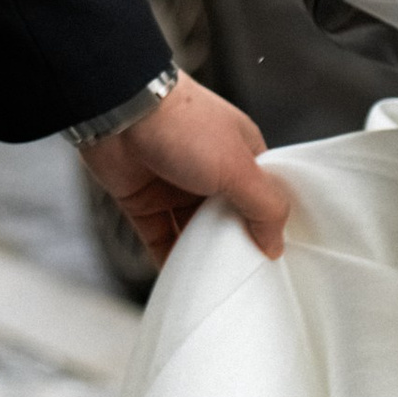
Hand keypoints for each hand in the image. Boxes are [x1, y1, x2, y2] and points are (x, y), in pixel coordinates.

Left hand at [78, 72, 288, 268]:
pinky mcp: (143, 202)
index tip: (273, 256)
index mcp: (238, 152)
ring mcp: (174, 186)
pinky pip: (160, 238)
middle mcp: (208, 169)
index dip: (267, 224)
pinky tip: (180, 280)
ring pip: (193, 231)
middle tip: (244, 278)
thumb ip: (263, 206)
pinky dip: (169, 259)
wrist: (121, 111)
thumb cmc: (181, 123)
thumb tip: (276, 243)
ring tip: (214, 285)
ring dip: (201, 256)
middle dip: (233, 245)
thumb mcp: (238, 165)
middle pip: (227, 218)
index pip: (262, 196)